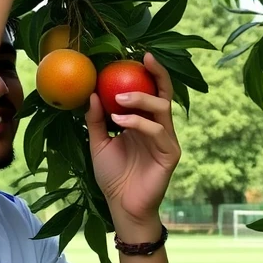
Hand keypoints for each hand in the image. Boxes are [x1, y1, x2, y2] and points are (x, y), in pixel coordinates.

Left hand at [85, 53, 180, 240]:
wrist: (122, 207)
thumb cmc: (112, 177)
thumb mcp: (98, 143)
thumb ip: (97, 120)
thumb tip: (92, 93)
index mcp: (144, 123)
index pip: (152, 93)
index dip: (150, 74)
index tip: (140, 54)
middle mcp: (158, 128)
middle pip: (164, 94)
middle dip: (156, 75)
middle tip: (140, 62)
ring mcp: (166, 140)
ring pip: (162, 108)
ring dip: (140, 99)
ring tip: (117, 98)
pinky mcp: (170, 153)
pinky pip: (157, 131)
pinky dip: (138, 122)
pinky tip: (121, 121)